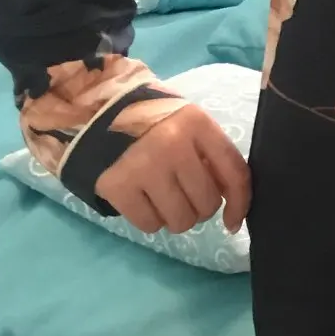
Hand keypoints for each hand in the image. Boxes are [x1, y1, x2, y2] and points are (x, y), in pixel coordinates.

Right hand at [94, 101, 251, 235]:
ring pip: (181, 221)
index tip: (232, 222)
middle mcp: (173, 144)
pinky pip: (149, 225)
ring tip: (160, 198)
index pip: (234, 173)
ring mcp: (144, 166)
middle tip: (181, 194)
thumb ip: (209, 154)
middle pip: (206, 205)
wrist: (93, 110)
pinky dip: (148, 219)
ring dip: (174, 218)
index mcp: (196, 123)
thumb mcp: (186, 123)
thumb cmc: (150, 120)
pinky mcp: (118, 186)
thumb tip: (231, 203)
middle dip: (197, 208)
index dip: (240, 204)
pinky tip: (140, 199)